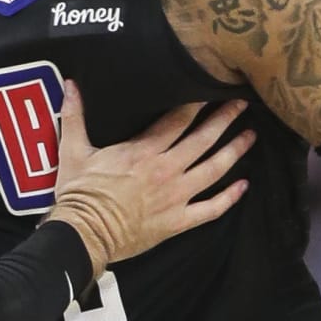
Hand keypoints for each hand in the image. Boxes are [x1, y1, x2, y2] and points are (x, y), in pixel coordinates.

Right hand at [48, 81, 252, 273]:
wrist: (84, 236)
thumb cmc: (79, 195)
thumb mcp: (72, 151)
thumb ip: (74, 116)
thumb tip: (70, 85)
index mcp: (143, 150)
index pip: (178, 119)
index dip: (197, 102)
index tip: (212, 87)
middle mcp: (166, 170)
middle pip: (203, 139)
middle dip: (225, 119)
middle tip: (241, 103)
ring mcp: (176, 197)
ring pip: (214, 170)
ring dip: (234, 151)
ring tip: (250, 136)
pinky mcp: (178, 222)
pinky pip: (211, 209)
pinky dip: (230, 198)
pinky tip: (243, 186)